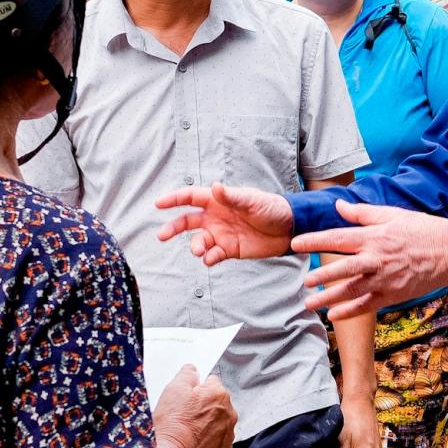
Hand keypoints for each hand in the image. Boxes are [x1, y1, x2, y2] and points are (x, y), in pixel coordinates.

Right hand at [152, 367, 236, 447]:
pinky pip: (217, 440)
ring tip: (188, 430)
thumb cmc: (173, 424)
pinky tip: (193, 442)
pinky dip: (207, 440)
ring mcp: (229, 433)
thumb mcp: (174, 390)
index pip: (211, 382)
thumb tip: (193, 370)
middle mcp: (229, 412)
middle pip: (217, 402)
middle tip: (185, 415)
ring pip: (218, 422)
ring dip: (207, 423)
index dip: (197, 389)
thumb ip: (187, 374)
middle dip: (204, 406)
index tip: (187, 398)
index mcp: (219, 394)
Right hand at [155, 183, 294, 264]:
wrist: (288, 229)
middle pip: (188, 221)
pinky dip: (209, 258)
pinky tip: (209, 259)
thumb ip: (232, 197)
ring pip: (199, 241)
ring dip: (195, 246)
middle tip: (162, 235)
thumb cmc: (271, 208)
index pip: (191, 197)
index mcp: (218, 201)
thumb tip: (216, 188)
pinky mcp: (229, 250)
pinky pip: (213, 255)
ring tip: (198, 250)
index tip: (158, 204)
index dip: (174, 199)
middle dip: (174, 228)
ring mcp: (221, 234)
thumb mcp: (253, 201)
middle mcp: (215, 217)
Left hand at [291, 201, 447, 319]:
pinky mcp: (393, 295)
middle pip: (341, 268)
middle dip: (320, 275)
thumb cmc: (423, 229)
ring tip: (310, 303)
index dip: (314, 241)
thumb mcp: (393, 214)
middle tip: (303, 281)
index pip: (337, 238)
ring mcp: (384, 280)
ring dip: (329, 297)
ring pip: (351, 290)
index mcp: (374, 237)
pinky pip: (367, 305)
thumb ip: (363, 212)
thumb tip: (338, 205)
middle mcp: (376, 260)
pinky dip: (350, 311)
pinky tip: (334, 315)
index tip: (296, 244)